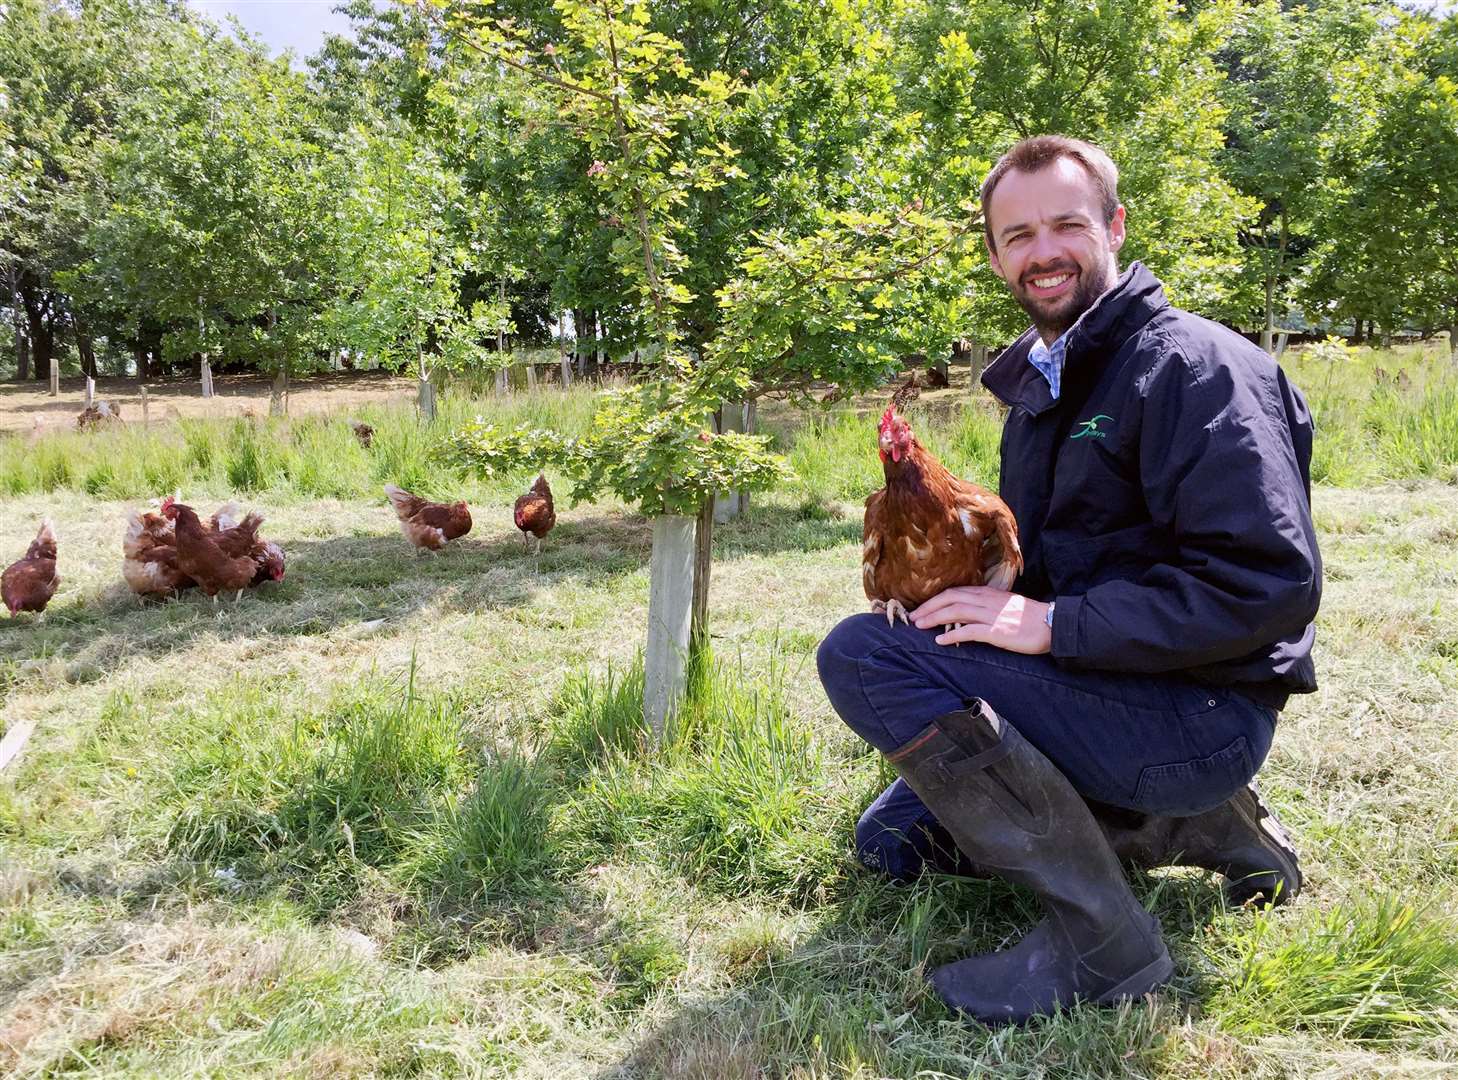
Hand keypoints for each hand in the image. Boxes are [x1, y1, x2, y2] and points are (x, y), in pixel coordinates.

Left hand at [910, 586, 1051, 652]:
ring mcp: (991, 615)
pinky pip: (969, 631)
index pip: (955, 591)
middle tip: (912, 617)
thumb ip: (986, 605)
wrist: (1052, 625)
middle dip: (928, 607)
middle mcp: (987, 600)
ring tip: (919, 626)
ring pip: (955, 611)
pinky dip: (951, 634)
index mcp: (988, 593)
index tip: (921, 607)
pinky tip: (940, 640)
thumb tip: (966, 612)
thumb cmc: (1030, 617)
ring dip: (934, 618)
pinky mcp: (997, 631)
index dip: (935, 599)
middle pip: (950, 598)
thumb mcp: (1005, 604)